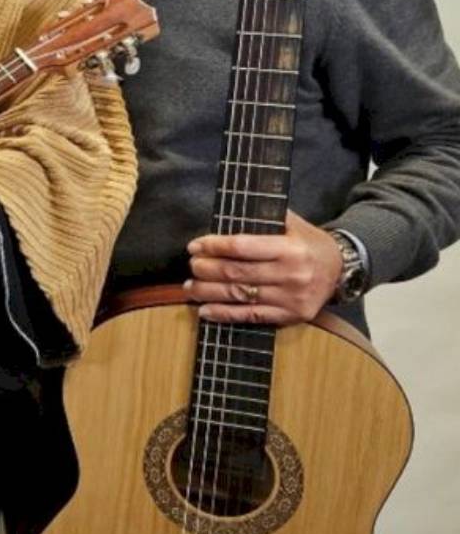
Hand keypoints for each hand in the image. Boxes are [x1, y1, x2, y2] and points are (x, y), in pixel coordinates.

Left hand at [186, 211, 341, 325]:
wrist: (341, 270)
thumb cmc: (308, 243)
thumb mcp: (292, 223)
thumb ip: (262, 218)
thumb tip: (224, 217)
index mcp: (290, 249)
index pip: (242, 247)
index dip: (214, 246)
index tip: (195, 246)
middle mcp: (292, 274)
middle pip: (237, 273)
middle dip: (207, 269)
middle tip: (192, 265)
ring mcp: (291, 298)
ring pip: (240, 296)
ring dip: (208, 292)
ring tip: (191, 286)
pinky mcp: (291, 316)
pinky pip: (251, 316)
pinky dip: (224, 314)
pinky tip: (205, 310)